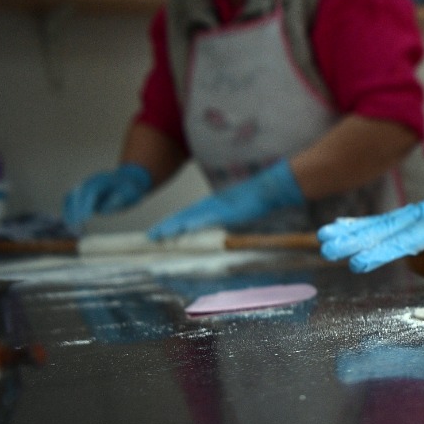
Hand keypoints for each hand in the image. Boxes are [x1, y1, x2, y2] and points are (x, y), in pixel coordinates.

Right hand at [62, 163, 151, 230]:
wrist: (126, 181)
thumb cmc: (130, 190)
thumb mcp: (131, 194)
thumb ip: (120, 199)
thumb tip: (110, 204)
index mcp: (103, 181)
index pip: (92, 191)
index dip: (87, 204)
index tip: (86, 217)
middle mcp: (90, 182)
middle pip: (79, 194)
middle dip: (77, 210)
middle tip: (77, 225)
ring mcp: (84, 186)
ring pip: (71, 196)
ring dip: (69, 211)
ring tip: (71, 226)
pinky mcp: (81, 193)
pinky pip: (70, 200)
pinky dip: (67, 210)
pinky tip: (69, 222)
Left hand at [146, 161, 303, 240]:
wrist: (272, 188)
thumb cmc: (260, 201)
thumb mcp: (241, 214)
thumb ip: (230, 221)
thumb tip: (224, 234)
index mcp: (214, 206)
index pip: (189, 217)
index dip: (174, 225)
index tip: (161, 233)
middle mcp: (212, 205)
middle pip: (184, 217)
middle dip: (167, 227)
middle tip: (151, 236)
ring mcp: (217, 206)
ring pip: (190, 217)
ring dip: (173, 226)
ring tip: (158, 234)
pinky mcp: (225, 209)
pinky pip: (204, 218)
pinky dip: (191, 224)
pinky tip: (181, 229)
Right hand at [317, 138, 423, 272]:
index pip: (407, 238)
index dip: (382, 250)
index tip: (358, 262)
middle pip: (385, 230)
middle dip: (355, 241)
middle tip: (325, 249)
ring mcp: (422, 216)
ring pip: (381, 225)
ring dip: (352, 233)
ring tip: (322, 240)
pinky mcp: (422, 220)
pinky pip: (388, 225)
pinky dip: (364, 226)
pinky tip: (343, 230)